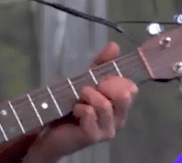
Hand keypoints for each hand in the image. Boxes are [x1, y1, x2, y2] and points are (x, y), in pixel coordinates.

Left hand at [22, 41, 138, 162]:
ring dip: (88, 95)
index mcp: (120, 106)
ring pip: (105, 104)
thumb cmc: (72, 106)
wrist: (51, 130)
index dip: (115, 78)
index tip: (99, 78)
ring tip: (79, 97)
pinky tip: (74, 110)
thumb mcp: (86, 80)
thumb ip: (100, 65)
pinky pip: (90, 114)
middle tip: (87, 88)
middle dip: (104, 85)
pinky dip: (80, 107)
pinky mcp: (93, 136)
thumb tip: (114, 45)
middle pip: (124, 95)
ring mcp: (107, 130)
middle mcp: (119, 119)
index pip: (131, 87)